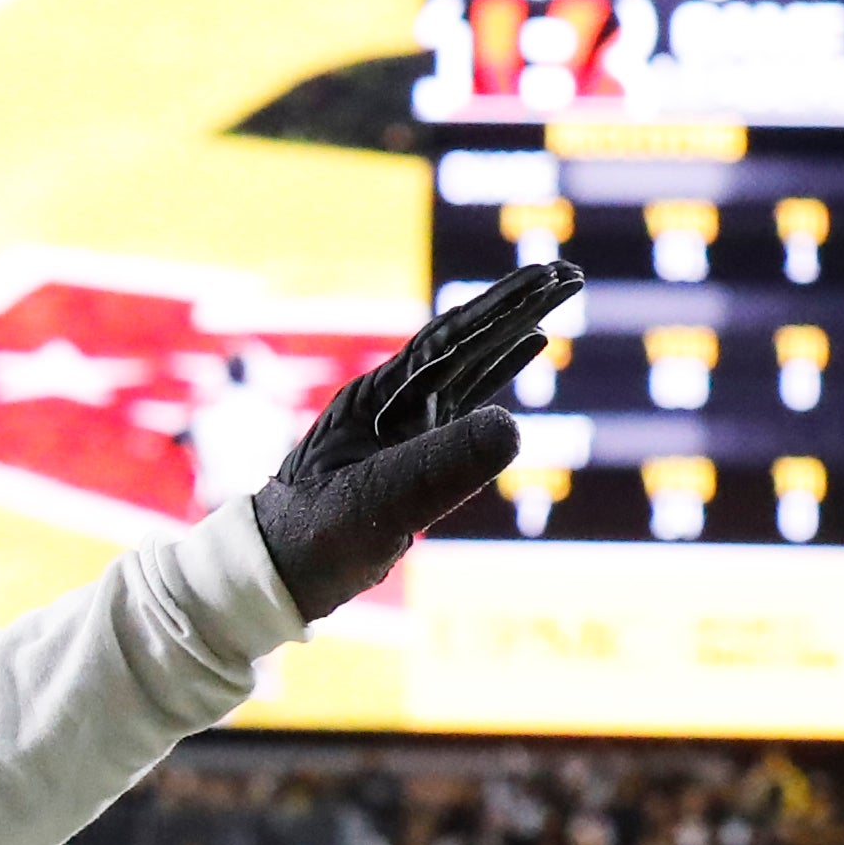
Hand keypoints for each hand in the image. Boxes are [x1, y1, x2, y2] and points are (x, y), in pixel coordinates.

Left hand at [246, 263, 582, 620]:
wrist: (272, 571)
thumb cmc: (312, 539)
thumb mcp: (375, 505)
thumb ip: (437, 469)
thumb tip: (512, 426)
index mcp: (377, 399)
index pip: (449, 339)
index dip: (501, 307)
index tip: (550, 278)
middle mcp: (390, 400)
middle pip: (463, 339)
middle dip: (515, 305)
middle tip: (571, 273)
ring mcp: (402, 423)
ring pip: (469, 362)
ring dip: (514, 329)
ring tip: (560, 297)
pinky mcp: (412, 449)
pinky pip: (465, 397)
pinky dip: (500, 369)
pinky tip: (530, 347)